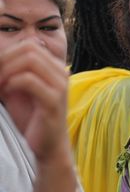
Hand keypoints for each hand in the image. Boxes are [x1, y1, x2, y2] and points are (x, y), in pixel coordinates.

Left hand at [0, 40, 69, 163]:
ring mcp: (60, 86)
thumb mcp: (18, 88)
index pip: (29, 45)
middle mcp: (62, 73)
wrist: (47, 145)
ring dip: (7, 70)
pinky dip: (12, 83)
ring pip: (30, 60)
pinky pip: (29, 80)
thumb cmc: (31, 117)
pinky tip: (7, 92)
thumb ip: (11, 71)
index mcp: (55, 68)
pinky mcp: (54, 101)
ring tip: (0, 84)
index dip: (7, 53)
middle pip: (30, 48)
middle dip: (6, 59)